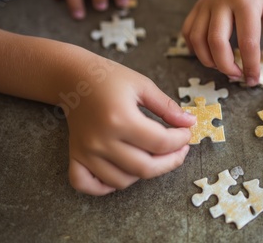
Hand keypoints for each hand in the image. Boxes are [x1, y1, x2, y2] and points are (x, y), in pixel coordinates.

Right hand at [65, 59, 194, 194]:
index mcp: (120, 118)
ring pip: (122, 181)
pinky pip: (87, 184)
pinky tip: (121, 172)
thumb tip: (190, 122)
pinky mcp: (75, 156)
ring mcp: (86, 151)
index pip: (160, 142)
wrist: (73, 77)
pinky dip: (105, 186)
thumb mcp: (143, 85)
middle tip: (180, 150)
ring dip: (144, 173)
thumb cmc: (109, 78)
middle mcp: (102, 140)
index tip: (186, 133)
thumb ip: (167, 106)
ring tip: (154, 157)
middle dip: (171, 161)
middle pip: (145, 168)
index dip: (180, 140)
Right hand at [182, 0, 262, 85]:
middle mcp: (222, 3)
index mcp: (245, 2)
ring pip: (198, 40)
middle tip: (237, 76)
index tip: (254, 79)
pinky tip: (208, 55)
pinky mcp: (196, 8)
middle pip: (216, 42)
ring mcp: (205, 5)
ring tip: (223, 67)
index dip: (250, 65)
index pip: (247, 42)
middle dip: (226, 66)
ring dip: (209, 60)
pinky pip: (188, 32)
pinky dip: (195, 49)